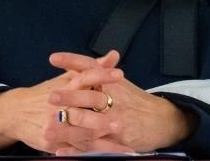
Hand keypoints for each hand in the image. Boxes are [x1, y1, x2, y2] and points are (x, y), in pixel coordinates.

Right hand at [0, 55, 124, 153]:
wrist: (16, 112)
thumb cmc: (45, 94)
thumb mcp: (65, 79)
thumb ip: (91, 69)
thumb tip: (114, 56)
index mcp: (65, 87)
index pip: (85, 77)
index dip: (102, 75)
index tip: (119, 75)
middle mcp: (59, 105)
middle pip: (82, 108)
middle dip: (101, 114)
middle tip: (120, 119)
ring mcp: (55, 125)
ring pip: (80, 132)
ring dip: (99, 137)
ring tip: (117, 139)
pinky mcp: (51, 142)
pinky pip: (74, 149)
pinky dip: (91, 152)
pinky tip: (106, 154)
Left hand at [46, 50, 196, 153]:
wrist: (162, 121)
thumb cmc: (136, 101)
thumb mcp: (119, 83)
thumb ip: (100, 72)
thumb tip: (80, 62)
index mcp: (112, 81)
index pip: (90, 67)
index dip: (72, 61)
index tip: (53, 58)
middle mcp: (114, 99)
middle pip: (89, 96)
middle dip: (69, 96)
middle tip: (50, 96)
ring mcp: (115, 121)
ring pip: (89, 124)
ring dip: (68, 127)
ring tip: (48, 128)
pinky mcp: (117, 140)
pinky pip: (93, 146)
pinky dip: (76, 150)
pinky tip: (60, 151)